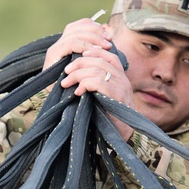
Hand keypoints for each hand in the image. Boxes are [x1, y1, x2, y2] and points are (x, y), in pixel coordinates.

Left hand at [48, 18, 135, 141]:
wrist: (121, 135)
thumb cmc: (108, 116)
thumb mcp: (102, 95)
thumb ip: (95, 84)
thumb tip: (76, 74)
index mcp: (121, 76)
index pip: (108, 56)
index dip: (93, 53)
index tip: (78, 57)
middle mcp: (123, 79)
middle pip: (99, 61)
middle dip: (79, 64)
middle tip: (65, 73)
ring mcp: (121, 87)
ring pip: (97, 70)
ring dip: (78, 75)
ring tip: (67, 83)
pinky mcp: (116, 97)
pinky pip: (99, 83)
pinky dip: (85, 85)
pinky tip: (77, 92)